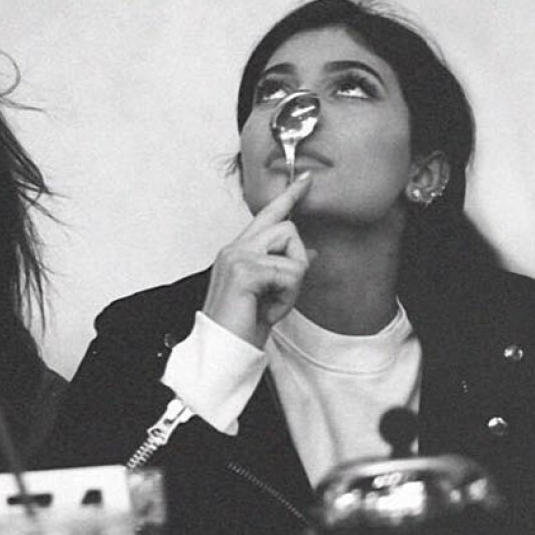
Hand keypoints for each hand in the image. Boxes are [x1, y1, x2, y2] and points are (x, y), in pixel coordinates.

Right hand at [202, 173, 312, 347]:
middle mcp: (235, 248)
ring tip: (272, 304)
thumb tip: (313, 253)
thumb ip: (286, 269)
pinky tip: (268, 310)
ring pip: (292, 250)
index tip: (305, 180)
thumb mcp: (272, 294)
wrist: (222, 354)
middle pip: (288, 227)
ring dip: (292, 282)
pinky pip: (289, 272)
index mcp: (238, 251)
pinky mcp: (243, 270)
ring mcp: (237, 256)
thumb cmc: (243, 328)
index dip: (289, 196)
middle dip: (297, 261)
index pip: (268, 215)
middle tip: (281, 295)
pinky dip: (287, 296)